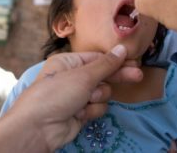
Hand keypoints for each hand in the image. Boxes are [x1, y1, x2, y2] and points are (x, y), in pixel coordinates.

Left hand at [0, 44, 132, 152]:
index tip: (133, 61)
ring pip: (101, 93)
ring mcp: (76, 96)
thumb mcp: (83, 76)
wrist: (38, 128)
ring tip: (86, 101)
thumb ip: (106, 64)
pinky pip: (96, 108)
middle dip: (116, 77)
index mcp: (68, 62)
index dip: (115, 60)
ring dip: (97, 97)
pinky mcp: (79, 113)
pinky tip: (80, 113)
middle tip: (138, 76)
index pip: (97, 58)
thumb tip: (122, 48)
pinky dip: (91, 111)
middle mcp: (72, 77)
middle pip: (102, 75)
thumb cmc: (57, 94)